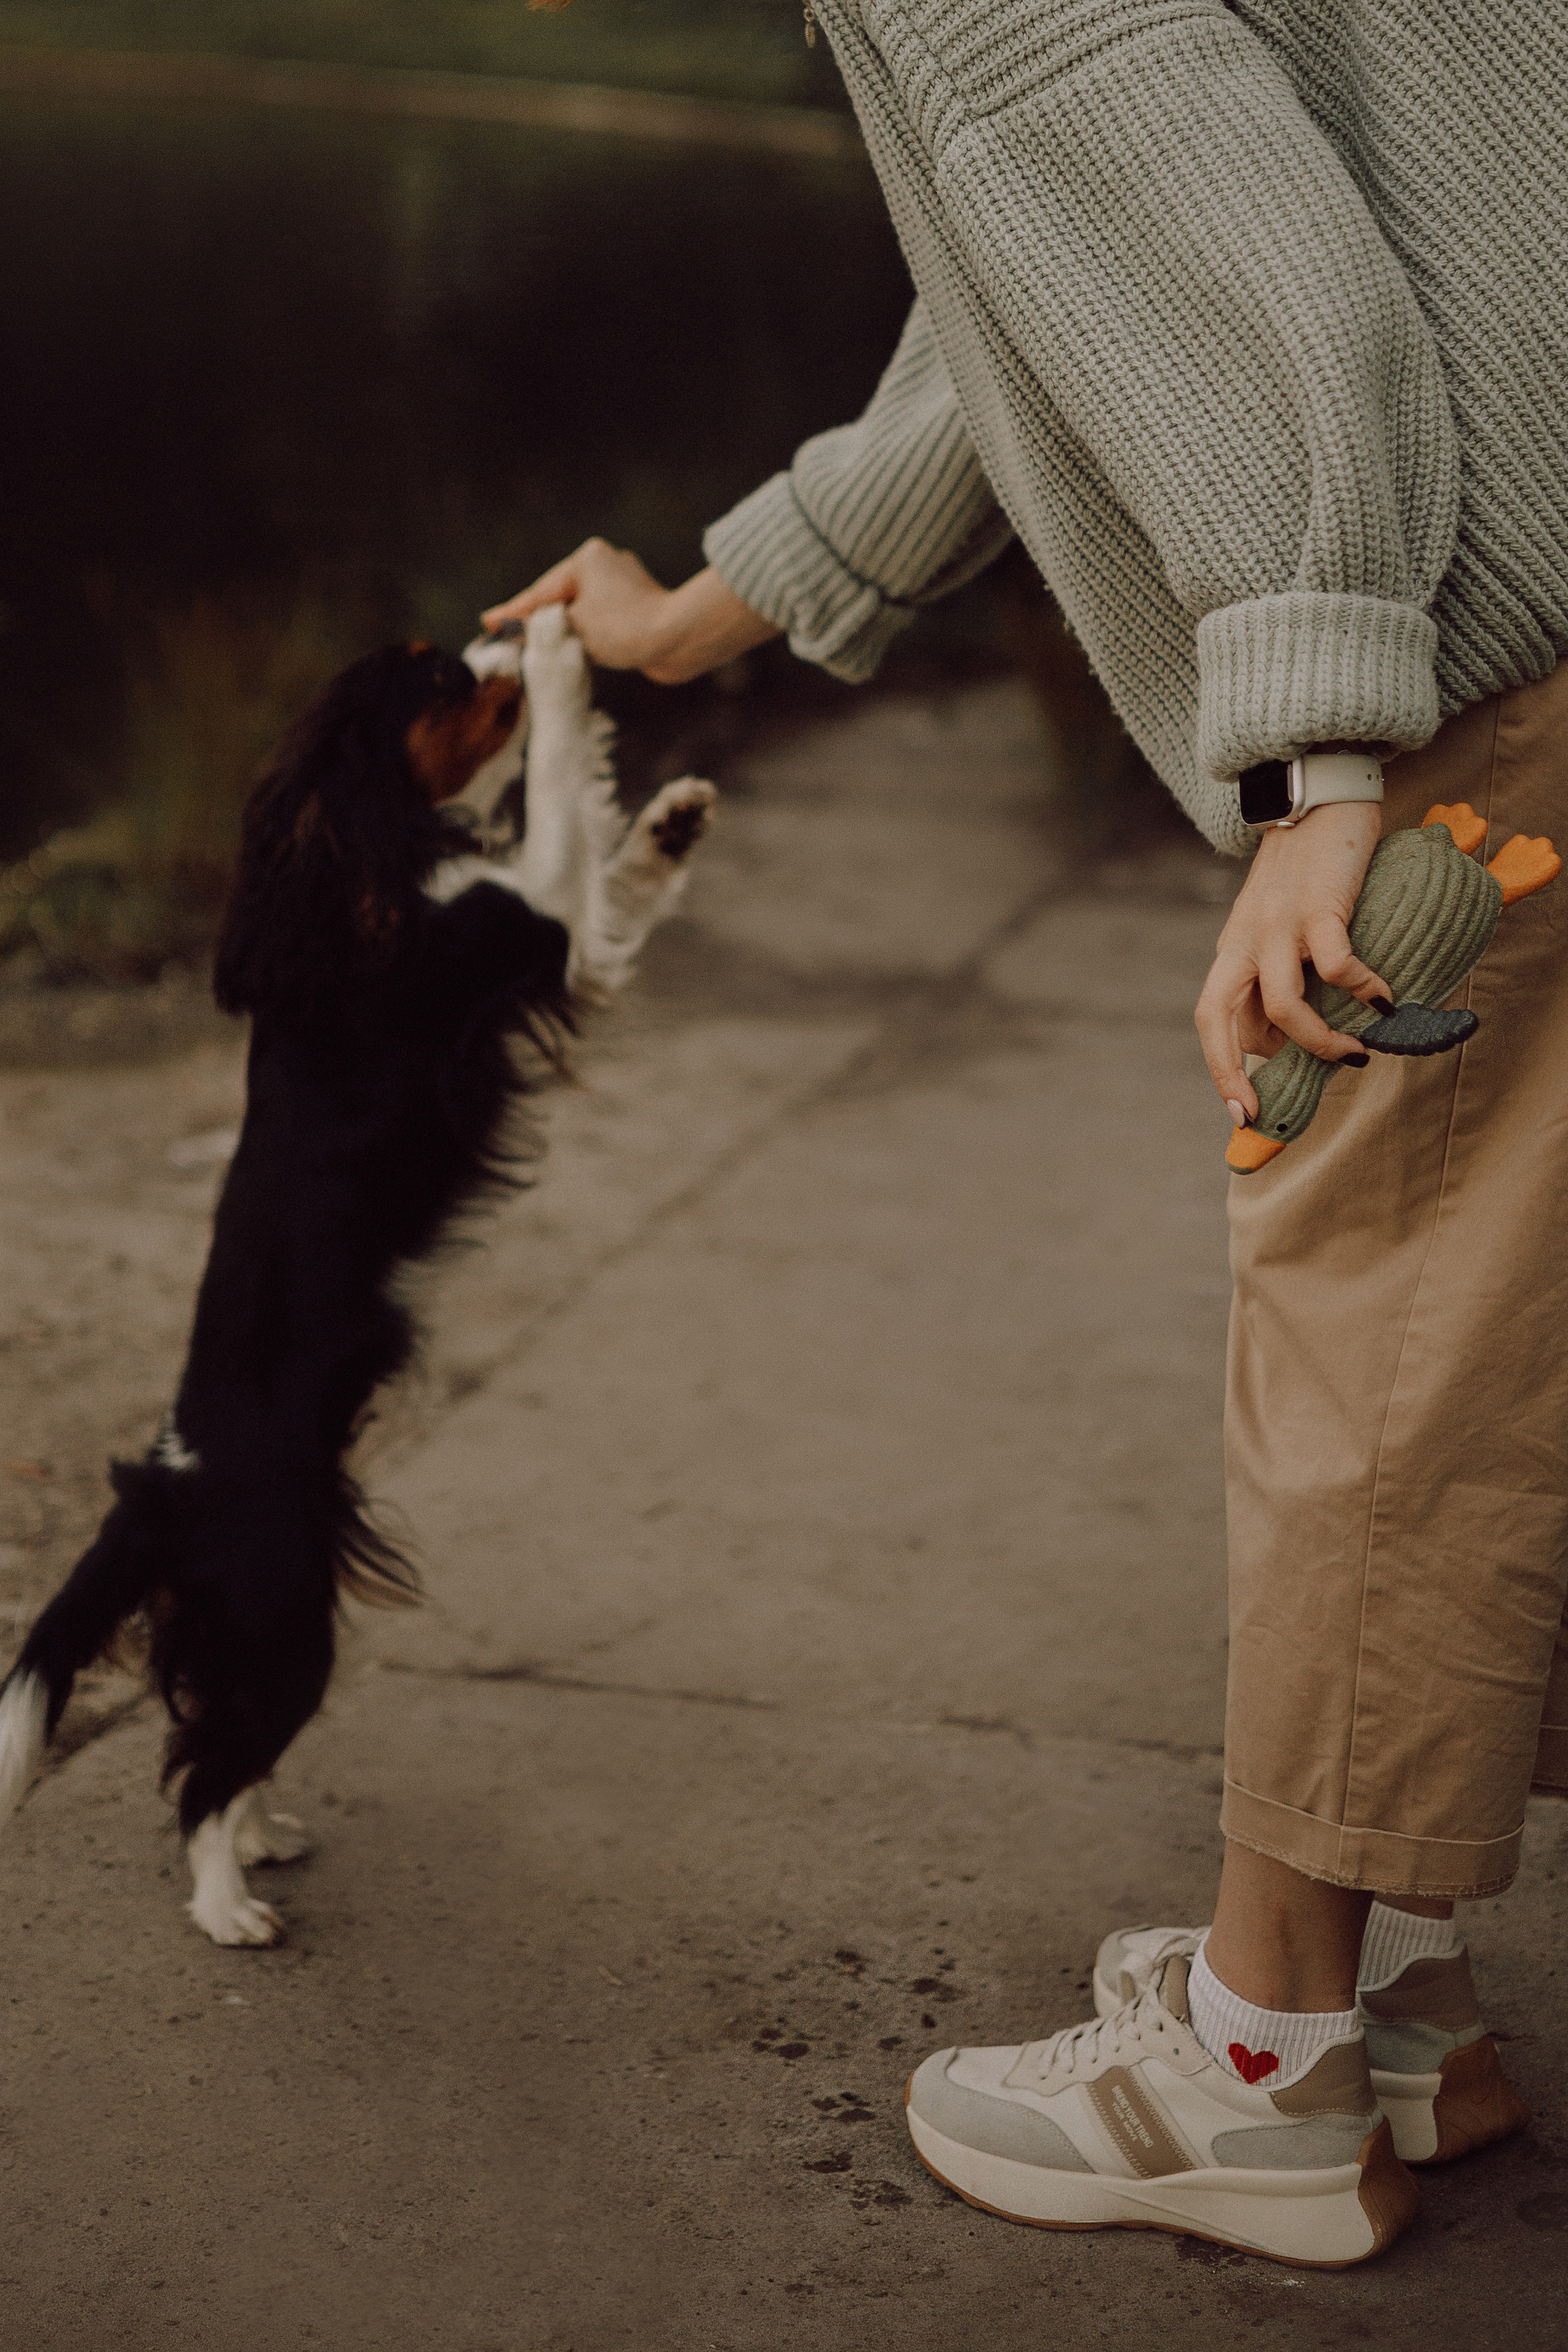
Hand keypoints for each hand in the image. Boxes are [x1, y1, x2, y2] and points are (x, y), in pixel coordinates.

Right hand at [481, 542, 779, 684]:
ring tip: (540, 646)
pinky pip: (601, 620)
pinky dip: (587, 633)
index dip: (513, 612)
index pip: (541, 592)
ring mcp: (624, 584)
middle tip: (508, 635)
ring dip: (564, 629)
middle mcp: (606, 564)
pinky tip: (578, 648)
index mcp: (587, 559)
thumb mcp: (574, 626)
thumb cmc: (626, 628)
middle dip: (539, 619)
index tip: (487, 621)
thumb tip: (519, 627)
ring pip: (581, 610)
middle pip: (560, 597)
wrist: (680, 638)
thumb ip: (543, 625)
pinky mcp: (638, 606)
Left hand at [1195, 800, 1389, 1127]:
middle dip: (1235, 1072)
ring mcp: (1279, 924)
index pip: (1210, 1019)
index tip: (1241, 1112)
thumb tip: (1283, 1042)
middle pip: (1221, 1017)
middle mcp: (1246, 941)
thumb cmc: (1304, 872)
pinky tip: (1385, 1000)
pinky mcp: (1320, 906)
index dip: (1220, 1068)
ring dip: (1320, 1040)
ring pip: (1285, 1005)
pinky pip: (1337, 965)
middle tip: (1266, 1108)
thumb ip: (1274, 977)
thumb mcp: (1274, 928)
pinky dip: (1362, 990)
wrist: (1317, 798)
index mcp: (1232, 951)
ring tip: (1357, 1051)